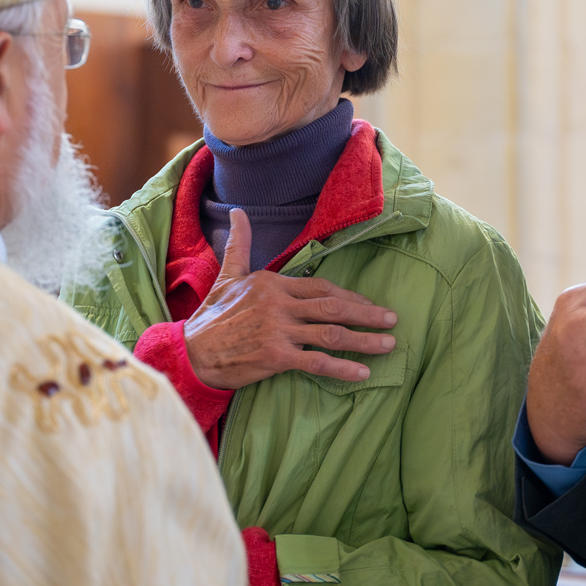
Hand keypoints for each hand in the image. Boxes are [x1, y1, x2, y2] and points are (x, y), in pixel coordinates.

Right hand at [185, 209, 398, 389]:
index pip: (321, 286)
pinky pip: (317, 362)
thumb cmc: (212, 316)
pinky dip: (342, 368)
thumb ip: (239, 244)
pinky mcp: (276, 356)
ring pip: (332, 333)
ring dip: (364, 340)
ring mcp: (279, 330)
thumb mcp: (227, 275)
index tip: (368, 304)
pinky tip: (362, 373)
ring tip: (388, 344)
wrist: (192, 352)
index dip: (349, 296)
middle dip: (367, 314)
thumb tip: (238, 212)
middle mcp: (280, 304)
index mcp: (273, 283)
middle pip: (334, 306)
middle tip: (392, 319)